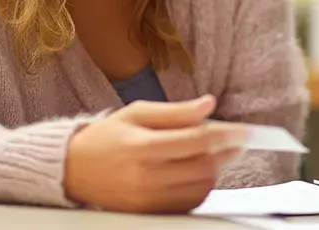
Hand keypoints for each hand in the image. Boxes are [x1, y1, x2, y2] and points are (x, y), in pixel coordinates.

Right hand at [64, 95, 249, 212]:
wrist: (72, 170)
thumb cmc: (106, 137)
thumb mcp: (138, 113)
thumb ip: (176, 111)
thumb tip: (208, 104)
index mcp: (142, 148)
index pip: (197, 141)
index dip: (227, 135)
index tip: (245, 130)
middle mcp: (146, 177)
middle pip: (203, 167)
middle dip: (227, 152)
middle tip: (238, 141)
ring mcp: (148, 200)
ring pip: (200, 188)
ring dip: (217, 170)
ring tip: (218, 154)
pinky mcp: (149, 213)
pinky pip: (188, 203)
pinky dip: (202, 187)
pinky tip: (201, 172)